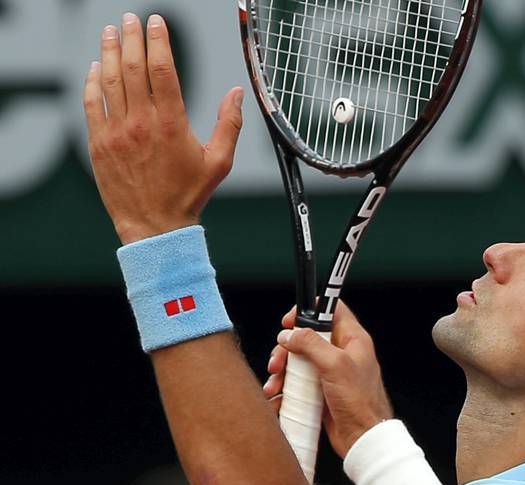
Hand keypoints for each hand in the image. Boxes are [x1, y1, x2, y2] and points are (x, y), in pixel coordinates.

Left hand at [83, 13, 243, 244]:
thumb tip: (236, 94)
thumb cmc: (189, 195)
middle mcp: (141, 124)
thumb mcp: (219, 162)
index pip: (162, 70)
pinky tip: (96, 67)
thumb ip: (229, 125)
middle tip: (131, 19)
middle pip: (133, 68)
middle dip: (132, 38)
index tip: (157, 22)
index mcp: (172, 125)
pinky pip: (92, 105)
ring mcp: (117, 133)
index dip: (159, 41)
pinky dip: (92, 82)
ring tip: (112, 32)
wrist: (155, 226)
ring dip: (110, 52)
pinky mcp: (100, 144)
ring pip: (109, 81)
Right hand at [264, 302, 393, 457]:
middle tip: (279, 360)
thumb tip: (290, 334)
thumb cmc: (361, 403)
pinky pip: (298, 382)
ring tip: (277, 384)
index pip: (331, 311)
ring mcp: (330, 373)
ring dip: (283, 371)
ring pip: (299, 361)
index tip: (290, 321)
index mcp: (352, 339)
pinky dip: (286, 388)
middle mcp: (342, 353)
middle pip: (307, 337)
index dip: (309, 310)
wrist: (362, 438)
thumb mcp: (335, 365)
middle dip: (288, 348)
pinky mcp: (321, 390)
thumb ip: (311, 344)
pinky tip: (279, 397)